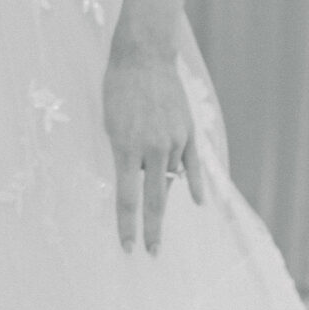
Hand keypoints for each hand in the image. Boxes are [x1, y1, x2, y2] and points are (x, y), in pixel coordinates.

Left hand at [102, 41, 194, 256]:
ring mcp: (174, 141)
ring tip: (157, 221)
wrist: (143, 56)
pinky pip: (193, 166)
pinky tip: (199, 203)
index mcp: (126, 148)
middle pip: (153, 200)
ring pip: (170, 180)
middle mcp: (153, 149)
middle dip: (150, 230)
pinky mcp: (188, 133)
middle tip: (151, 253)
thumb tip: (138, 179)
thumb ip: (124, 156)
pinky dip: (195, 185)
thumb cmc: (118, 89)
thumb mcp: (109, 124)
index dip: (126, 226)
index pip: (127, 198)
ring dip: (163, 201)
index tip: (127, 247)